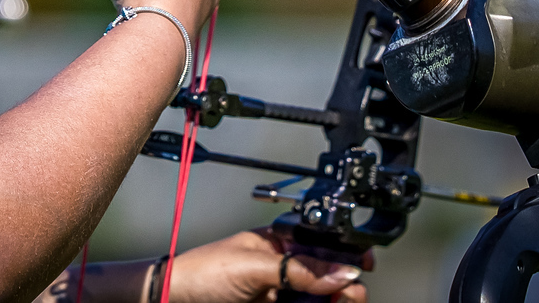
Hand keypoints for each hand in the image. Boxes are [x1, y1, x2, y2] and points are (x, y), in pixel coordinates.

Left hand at [167, 230, 366, 302]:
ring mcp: (284, 292)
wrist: (175, 300)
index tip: (363, 266)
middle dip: (346, 283)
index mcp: (281, 241)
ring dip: (337, 299)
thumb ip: (298, 270)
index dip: (345, 254)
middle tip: (351, 295)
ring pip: (323, 297)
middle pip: (330, 274)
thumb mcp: (254, 265)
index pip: (324, 244)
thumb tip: (339, 274)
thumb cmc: (204, 272)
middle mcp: (287, 266)